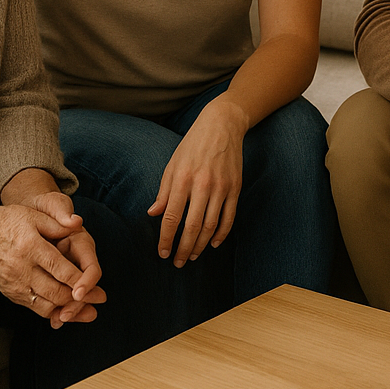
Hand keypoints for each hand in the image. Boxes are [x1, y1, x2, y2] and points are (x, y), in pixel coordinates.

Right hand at [0, 204, 105, 327]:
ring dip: (69, 311)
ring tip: (88, 312)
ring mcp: (15, 284)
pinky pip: (34, 308)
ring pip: (46, 305)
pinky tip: (66, 312)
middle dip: (80, 300)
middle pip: (56, 292)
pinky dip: (52, 312)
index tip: (98, 287)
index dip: (81, 281)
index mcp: (30, 247)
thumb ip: (57, 223)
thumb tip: (78, 224)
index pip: (60, 269)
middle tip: (99, 301)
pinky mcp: (10, 293)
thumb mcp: (32, 214)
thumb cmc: (5, 222)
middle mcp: (22, 269)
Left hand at [148, 97, 246, 266]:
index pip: (172, 217)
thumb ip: (164, 191)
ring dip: (200, 245)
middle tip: (178, 263)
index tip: (163, 253)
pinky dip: (221, 234)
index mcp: (183, 179)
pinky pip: (229, 217)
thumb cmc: (192, 145)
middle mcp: (202, 185)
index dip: (166, 239)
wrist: (222, 125)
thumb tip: (153, 214)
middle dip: (183, 249)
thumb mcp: (172, 164)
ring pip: (210, 226)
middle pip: (192, 227)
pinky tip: (212, 243)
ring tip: (193, 255)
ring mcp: (221, 187)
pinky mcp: (235, 188)